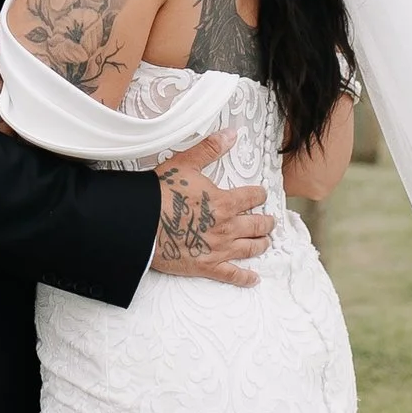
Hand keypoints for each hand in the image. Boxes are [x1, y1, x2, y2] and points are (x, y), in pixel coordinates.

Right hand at [152, 131, 271, 284]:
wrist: (141, 223)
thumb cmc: (160, 193)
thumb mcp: (186, 164)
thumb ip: (210, 149)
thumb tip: (231, 134)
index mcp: (225, 202)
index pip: (252, 198)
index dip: (259, 195)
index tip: (261, 195)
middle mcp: (227, 227)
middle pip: (256, 225)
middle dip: (266, 223)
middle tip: (270, 222)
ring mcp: (219, 249)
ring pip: (250, 249)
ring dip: (261, 244)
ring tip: (265, 242)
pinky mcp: (207, 266)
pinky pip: (232, 275)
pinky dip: (245, 277)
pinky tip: (254, 278)